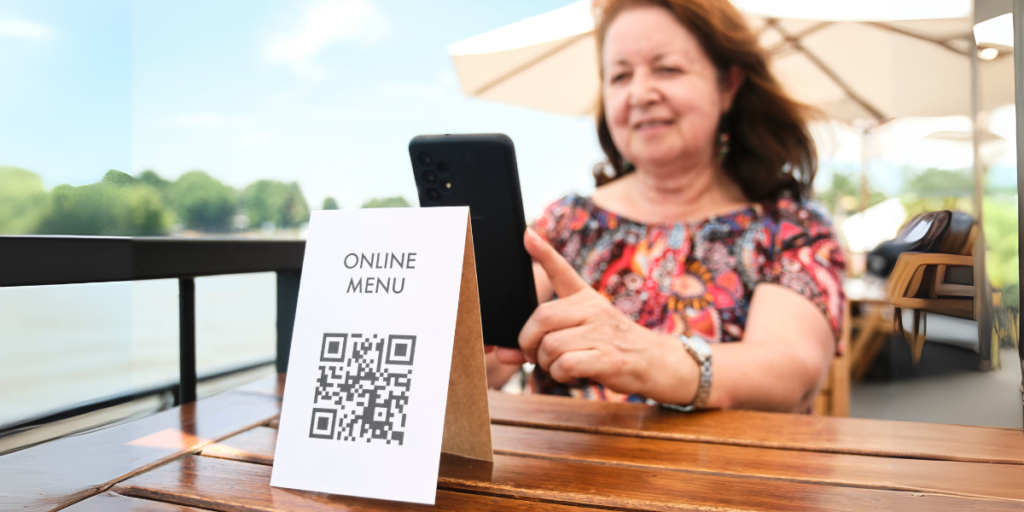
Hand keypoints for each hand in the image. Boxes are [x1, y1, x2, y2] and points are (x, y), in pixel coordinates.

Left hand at [507, 228, 695, 400]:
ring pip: (551, 345)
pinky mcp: (608, 357)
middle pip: (542, 317)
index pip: (562, 270)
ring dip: (545, 362)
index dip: (543, 252)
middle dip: (528, 341)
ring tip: (557, 365)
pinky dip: (559, 374)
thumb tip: (505, 354)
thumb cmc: (612, 345)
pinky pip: (566, 363)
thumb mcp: (586, 330)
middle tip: (534, 354)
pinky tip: (569, 374)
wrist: (655, 362)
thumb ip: (546, 338)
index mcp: (586, 298)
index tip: (526, 234)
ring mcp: (602, 332)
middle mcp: (593, 309)